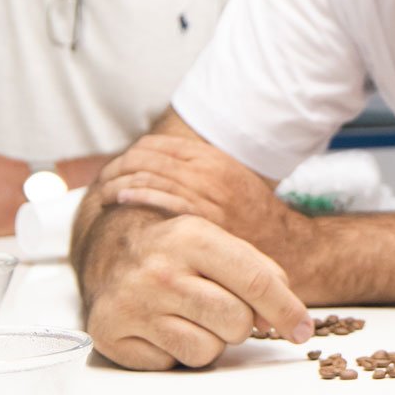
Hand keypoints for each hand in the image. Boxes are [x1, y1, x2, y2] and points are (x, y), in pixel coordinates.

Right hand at [80, 210, 313, 369]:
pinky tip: (161, 326)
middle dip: (240, 323)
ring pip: (206, 351)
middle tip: (220, 308)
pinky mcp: (111, 335)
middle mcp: (159, 270)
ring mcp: (132, 304)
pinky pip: (171, 364)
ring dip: (208, 341)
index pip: (256, 282)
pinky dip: (175, 352)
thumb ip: (259, 275)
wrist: (111, 251)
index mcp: (192, 237)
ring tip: (189, 316)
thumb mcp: (219, 244)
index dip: (287, 311)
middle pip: (236, 322)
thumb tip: (285, 322)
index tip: (303, 330)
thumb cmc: (180, 253)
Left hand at [95, 134, 305, 269]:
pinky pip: (166, 201)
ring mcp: (211, 197)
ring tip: (105, 192)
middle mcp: (213, 174)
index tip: (117, 166)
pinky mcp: (209, 221)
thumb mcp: (231, 185)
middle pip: (152, 159)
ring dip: (123, 180)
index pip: (160, 145)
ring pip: (154, 177)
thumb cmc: (253, 222)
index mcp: (216, 160)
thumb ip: (197, 176)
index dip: (133, 153)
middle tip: (103, 180)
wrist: (291, 249)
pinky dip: (139, 197)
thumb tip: (152, 172)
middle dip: (122, 166)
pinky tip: (121, 202)